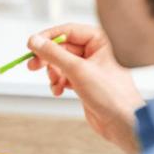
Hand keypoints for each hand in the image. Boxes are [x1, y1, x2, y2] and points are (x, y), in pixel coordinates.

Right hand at [27, 23, 144, 153]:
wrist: (122, 122)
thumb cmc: (111, 94)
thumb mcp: (78, 70)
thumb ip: (54, 54)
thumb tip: (36, 41)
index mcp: (99, 40)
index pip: (67, 31)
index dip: (48, 38)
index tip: (32, 45)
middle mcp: (94, 52)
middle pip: (61, 48)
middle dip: (47, 59)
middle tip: (33, 65)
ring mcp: (88, 68)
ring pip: (60, 64)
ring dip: (53, 74)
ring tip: (54, 83)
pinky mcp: (84, 82)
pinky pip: (64, 77)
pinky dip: (58, 83)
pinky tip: (58, 91)